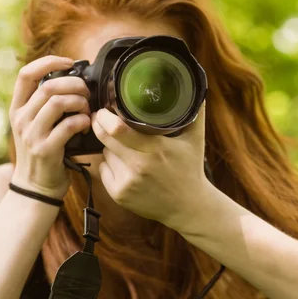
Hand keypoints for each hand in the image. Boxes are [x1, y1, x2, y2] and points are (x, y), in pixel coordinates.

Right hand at [9, 55, 90, 200]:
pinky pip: (69, 125)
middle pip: (50, 86)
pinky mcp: (46, 149)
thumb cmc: (43, 152)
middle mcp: (22, 119)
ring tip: (87, 112)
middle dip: (75, 85)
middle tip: (87, 94)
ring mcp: (32, 134)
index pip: (26, 74)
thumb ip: (46, 106)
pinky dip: (83, 121)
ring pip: (59, 102)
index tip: (69, 62)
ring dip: (80, 103)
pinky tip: (86, 126)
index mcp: (18, 109)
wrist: (36, 187)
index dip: (49, 62)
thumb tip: (75, 83)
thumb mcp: (36, 126)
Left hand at [90, 101, 211, 228]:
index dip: (105, 117)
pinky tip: (125, 166)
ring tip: (128, 149)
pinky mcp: (119, 195)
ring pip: (105, 153)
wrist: (188, 207)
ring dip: (110, 148)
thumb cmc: (190, 170)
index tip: (103, 110)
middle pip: (105, 139)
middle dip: (100, 127)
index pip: (118, 129)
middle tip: (101, 119)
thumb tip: (197, 90)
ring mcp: (127, 182)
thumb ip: (195, 114)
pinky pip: (104, 170)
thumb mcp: (195, 140)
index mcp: (156, 149)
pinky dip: (110, 165)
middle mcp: (139, 166)